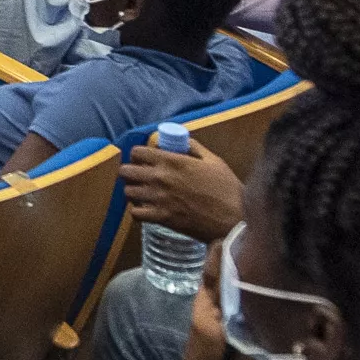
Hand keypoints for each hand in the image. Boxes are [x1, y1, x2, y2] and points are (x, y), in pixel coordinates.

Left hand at [120, 141, 241, 240]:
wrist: (233, 219)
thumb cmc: (227, 189)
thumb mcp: (214, 161)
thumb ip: (194, 148)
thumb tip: (182, 140)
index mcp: (173, 161)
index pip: (137, 152)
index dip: (137, 154)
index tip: (142, 159)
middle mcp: (161, 178)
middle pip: (126, 171)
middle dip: (130, 172)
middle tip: (139, 176)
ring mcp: (158, 199)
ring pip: (128, 192)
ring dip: (133, 191)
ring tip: (142, 193)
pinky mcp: (161, 218)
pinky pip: (135, 213)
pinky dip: (138, 211)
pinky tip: (147, 209)